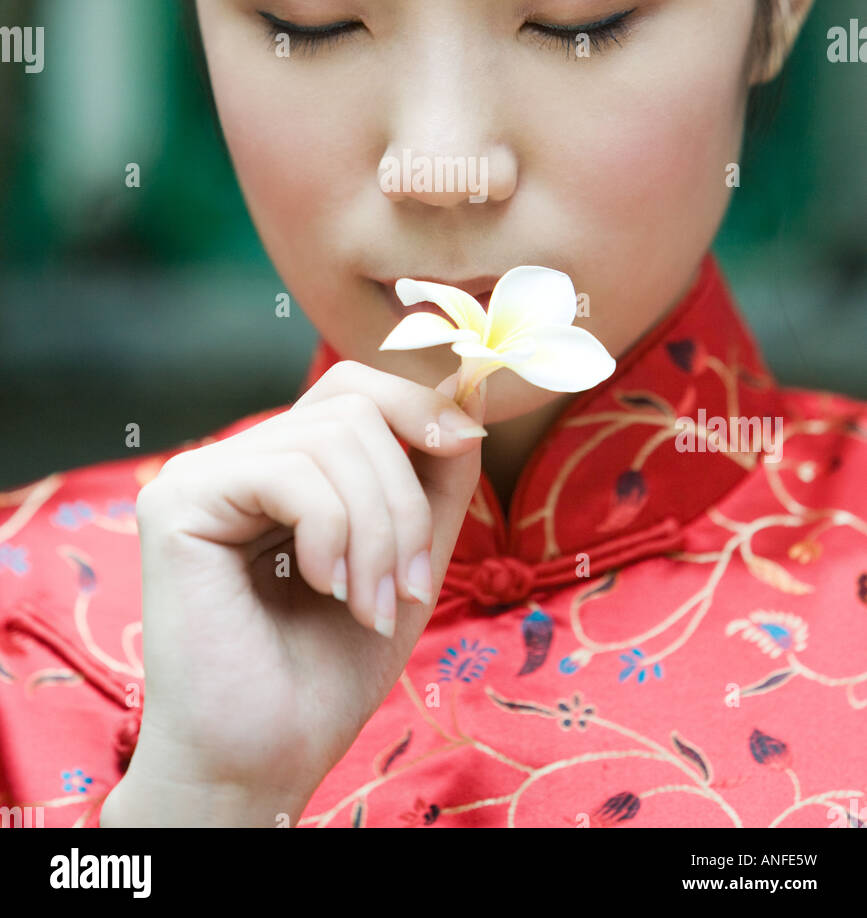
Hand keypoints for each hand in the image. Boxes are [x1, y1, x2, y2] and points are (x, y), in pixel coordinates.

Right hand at [101, 360, 485, 825]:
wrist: (261, 762)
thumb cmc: (326, 672)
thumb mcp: (406, 558)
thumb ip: (432, 481)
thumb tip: (461, 404)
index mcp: (282, 469)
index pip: (353, 389)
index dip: (417, 404)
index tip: (463, 448)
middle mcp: (235, 460)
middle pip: (353, 407)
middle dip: (404, 497)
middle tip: (406, 586)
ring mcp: (200, 475)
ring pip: (335, 437)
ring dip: (378, 531)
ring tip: (370, 606)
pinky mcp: (178, 501)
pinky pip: (293, 474)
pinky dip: (333, 535)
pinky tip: (323, 590)